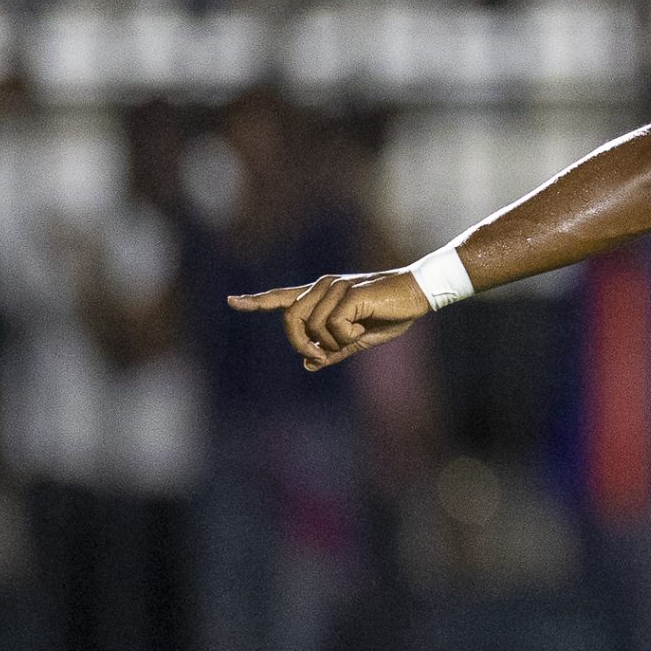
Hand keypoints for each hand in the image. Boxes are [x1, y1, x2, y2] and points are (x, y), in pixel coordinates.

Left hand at [229, 269, 430, 371]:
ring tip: (356, 335)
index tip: (232, 301)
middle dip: (301, 343)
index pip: (282, 297)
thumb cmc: (391, 314)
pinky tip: (364, 327)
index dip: (256, 301)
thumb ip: (333, 351)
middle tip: (322, 356)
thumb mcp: (359, 339)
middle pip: (290, 319)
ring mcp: (334, 288)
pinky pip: (333, 327)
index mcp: (321, 296)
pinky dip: (348, 337)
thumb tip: (308, 363)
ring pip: (312, 327)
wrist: (418, 295)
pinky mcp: (348, 293)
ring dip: (333, 342)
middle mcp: (322, 287)